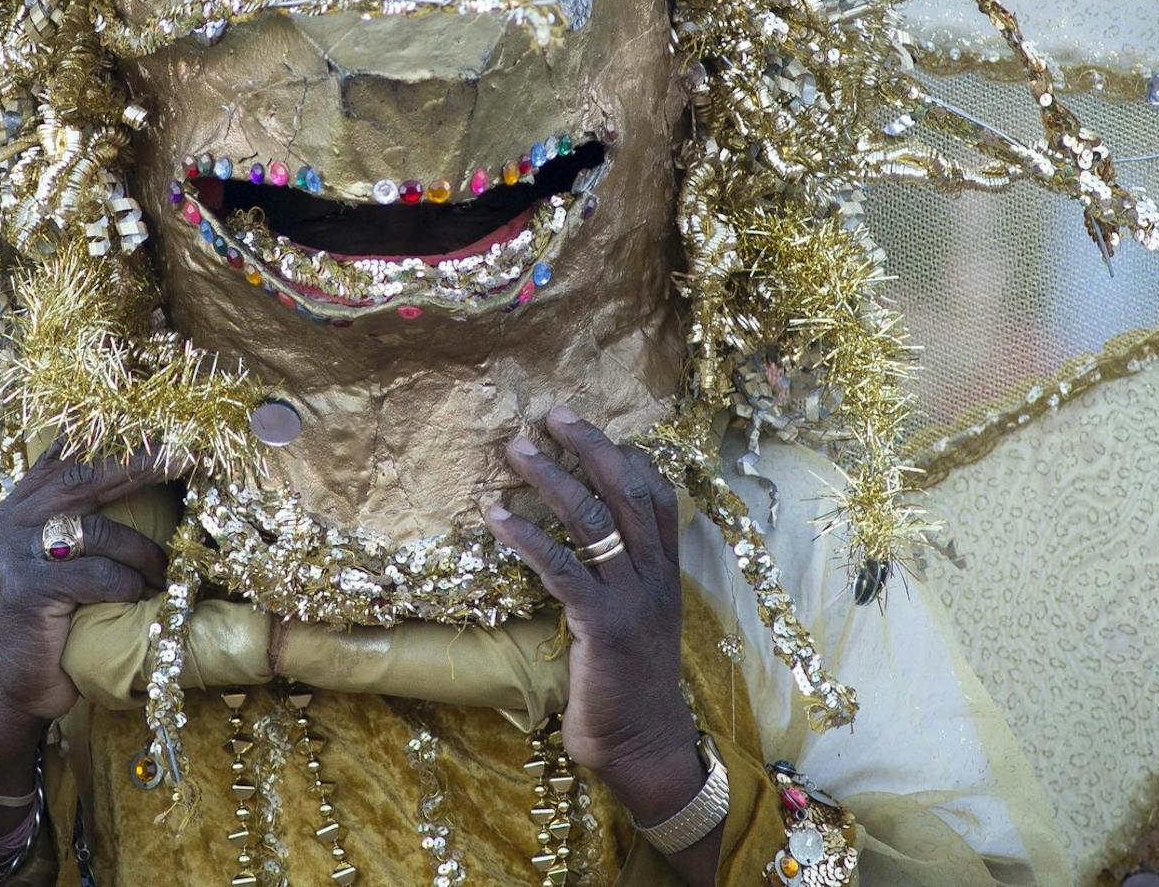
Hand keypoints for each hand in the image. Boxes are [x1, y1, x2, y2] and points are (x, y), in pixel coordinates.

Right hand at [0, 444, 177, 821]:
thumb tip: (141, 475)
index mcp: (19, 504)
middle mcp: (12, 519)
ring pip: (99, 530)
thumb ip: (75, 520)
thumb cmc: (43, 622)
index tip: (160, 421)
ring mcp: (15, 553)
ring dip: (144, 552)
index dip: (111, 433)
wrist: (3, 690)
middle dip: (141, 462)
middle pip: (85, 474)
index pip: (66, 453)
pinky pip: (97, 575)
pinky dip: (127, 586)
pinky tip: (139, 599)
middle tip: (185, 454)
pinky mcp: (28, 589)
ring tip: (165, 572)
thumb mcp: (50, 560)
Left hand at [486, 407, 717, 882]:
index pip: (657, 495)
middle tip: (552, 414)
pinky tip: (495, 516)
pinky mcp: (601, 624)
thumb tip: (588, 547)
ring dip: (551, 477)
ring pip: (593, 519)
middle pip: (628, 489)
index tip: (593, 429)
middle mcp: (653, 575)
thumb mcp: (639, 620)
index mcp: (664, 571)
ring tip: (515, 449)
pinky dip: (525, 535)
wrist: (645, 745)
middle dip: (589, 446)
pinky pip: (561, 567)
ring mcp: (630, 598)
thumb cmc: (632, 684)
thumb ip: (621, 580)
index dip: (628, 455)